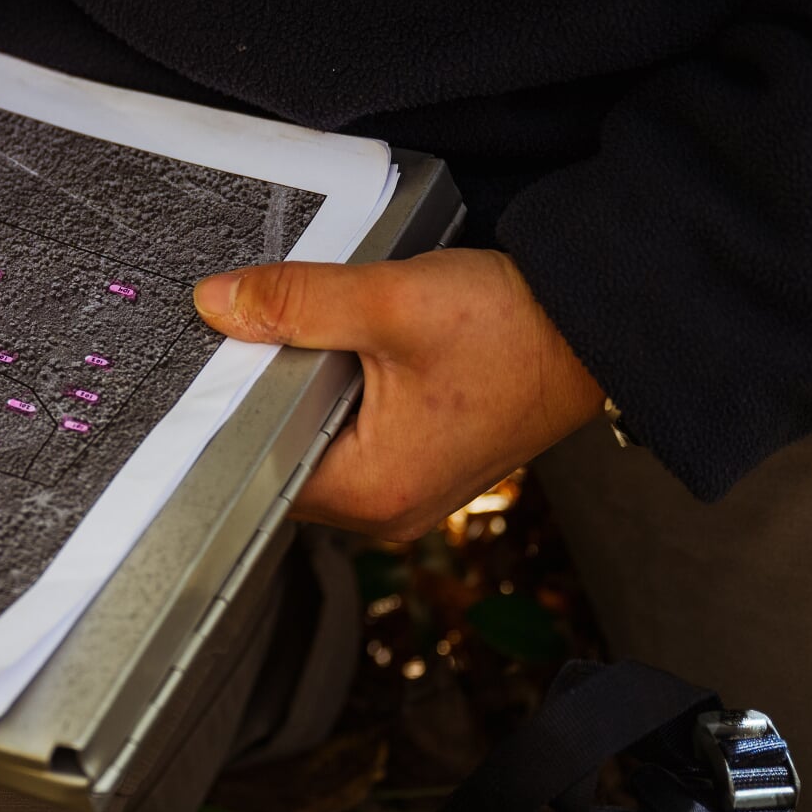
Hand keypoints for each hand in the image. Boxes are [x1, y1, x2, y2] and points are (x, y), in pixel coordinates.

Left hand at [193, 249, 605, 540]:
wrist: (594, 326)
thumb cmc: (514, 330)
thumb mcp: (392, 303)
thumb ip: (297, 303)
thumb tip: (219, 304)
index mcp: (372, 491)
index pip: (254, 467)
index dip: (229, 410)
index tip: (217, 362)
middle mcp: (387, 509)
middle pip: (281, 456)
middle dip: (270, 395)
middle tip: (267, 334)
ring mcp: (406, 491)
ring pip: (315, 441)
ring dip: (307, 390)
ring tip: (320, 340)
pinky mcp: (421, 462)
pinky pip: (351, 434)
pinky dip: (341, 393)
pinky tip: (353, 353)